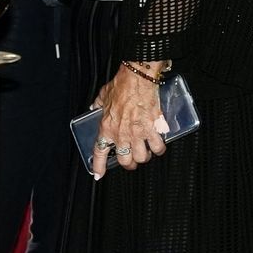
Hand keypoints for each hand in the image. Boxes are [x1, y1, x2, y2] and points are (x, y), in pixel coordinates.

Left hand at [89, 63, 168, 178]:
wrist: (138, 77)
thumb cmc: (122, 84)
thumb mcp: (104, 94)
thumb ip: (98, 103)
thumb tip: (94, 106)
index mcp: (107, 127)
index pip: (100, 152)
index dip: (99, 166)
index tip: (98, 174)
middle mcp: (122, 134)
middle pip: (125, 161)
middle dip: (128, 164)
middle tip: (131, 160)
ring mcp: (138, 133)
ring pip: (142, 158)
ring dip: (144, 157)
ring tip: (146, 152)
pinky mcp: (153, 128)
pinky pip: (158, 147)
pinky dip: (159, 149)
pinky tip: (158, 145)